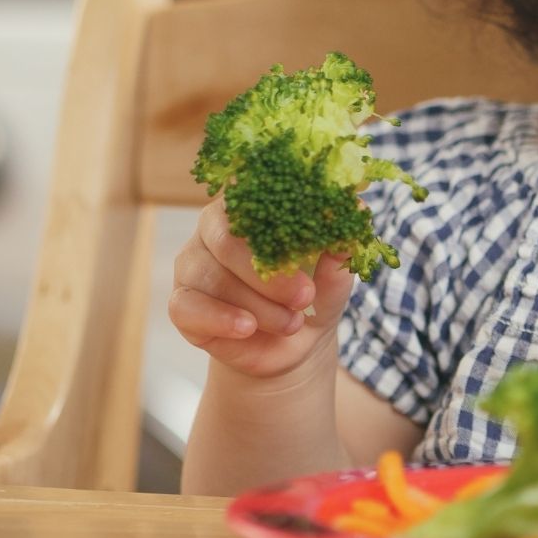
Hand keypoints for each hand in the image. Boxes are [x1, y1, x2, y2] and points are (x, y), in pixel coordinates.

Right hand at [168, 199, 356, 380]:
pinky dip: (221, 318)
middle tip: (304, 296)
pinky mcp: (182, 303)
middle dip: (268, 271)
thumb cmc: (312, 294)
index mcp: (252, 207)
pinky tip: (248, 327)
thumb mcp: (334, 275)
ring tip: (292, 323)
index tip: (309, 228)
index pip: (252, 192)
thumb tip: (355, 208)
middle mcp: (215, 230)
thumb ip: (340, 246)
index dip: (276, 208)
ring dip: (258, 304)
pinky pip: (189, 306)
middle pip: (227, 238)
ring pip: (214, 277)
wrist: (292, 345)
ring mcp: (193, 265)